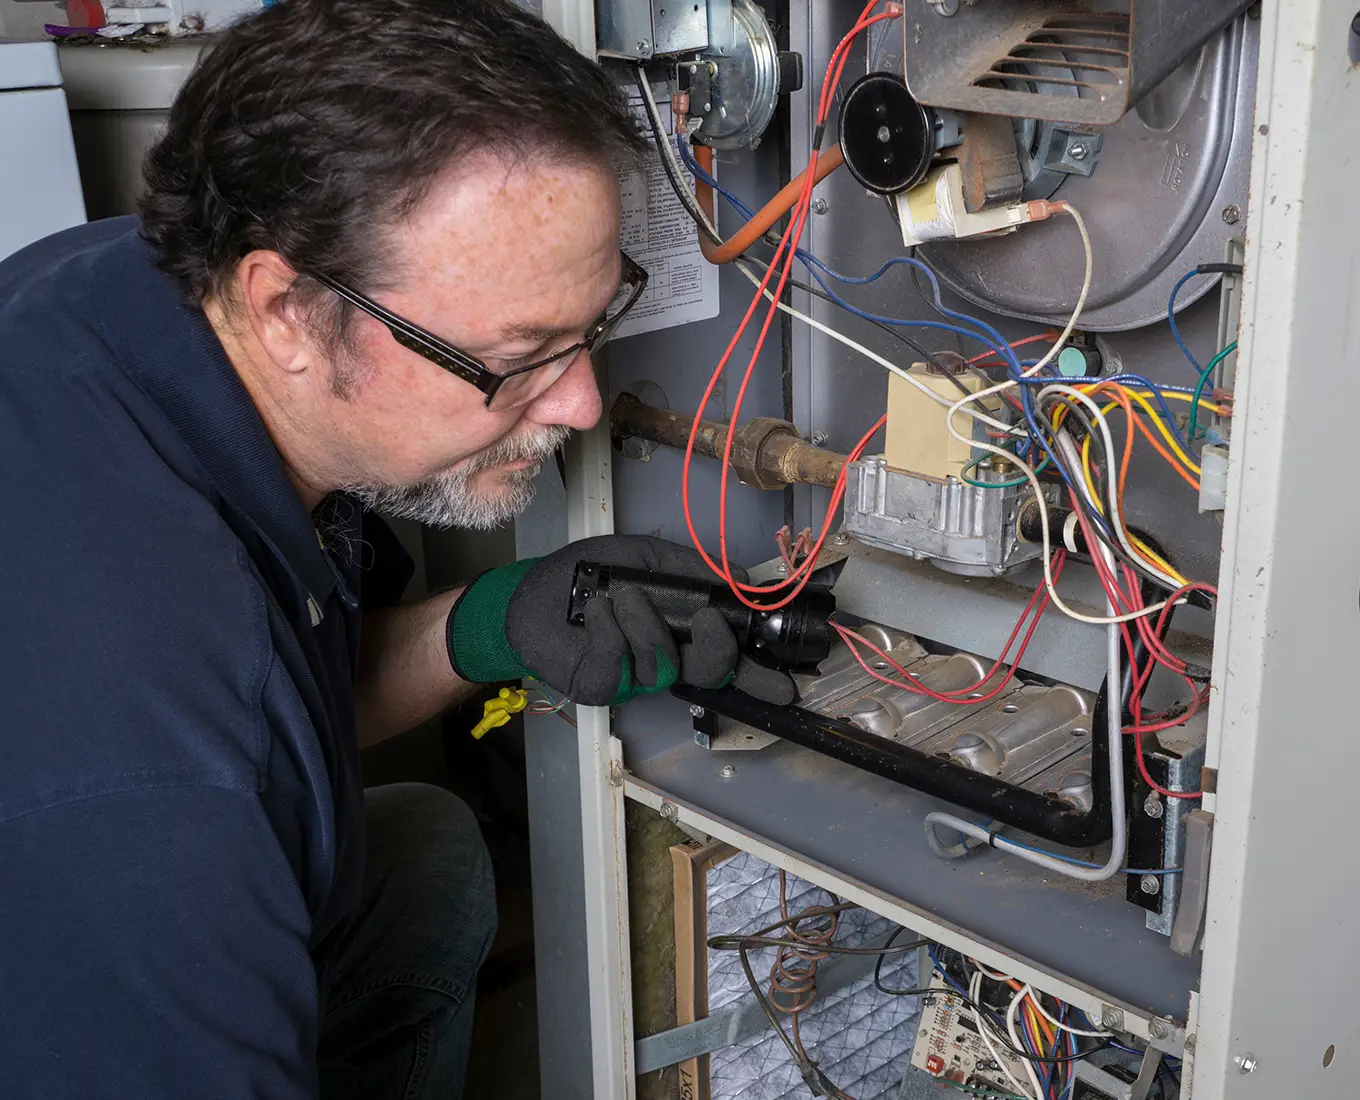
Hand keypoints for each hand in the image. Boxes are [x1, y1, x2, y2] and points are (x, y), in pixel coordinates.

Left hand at [445, 535, 794, 706]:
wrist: (533, 590)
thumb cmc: (591, 574)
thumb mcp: (647, 557)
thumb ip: (693, 568)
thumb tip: (742, 575)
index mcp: (682, 635)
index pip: (729, 660)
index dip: (758, 675)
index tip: (788, 682)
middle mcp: (664, 661)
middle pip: (709, 674)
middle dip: (718, 653)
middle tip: (711, 624)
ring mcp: (632, 679)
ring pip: (662, 666)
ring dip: (645, 625)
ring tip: (623, 597)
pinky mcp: (598, 685)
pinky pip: (617, 665)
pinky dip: (609, 631)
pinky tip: (596, 610)